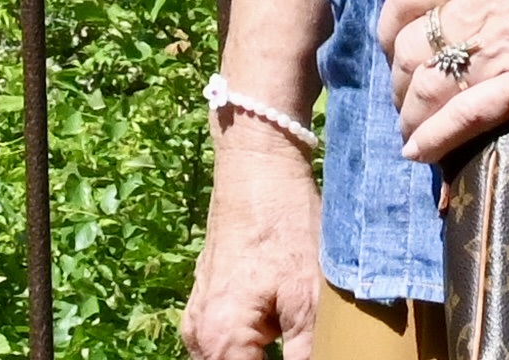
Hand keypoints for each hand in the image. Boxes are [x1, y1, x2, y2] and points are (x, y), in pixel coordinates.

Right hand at [181, 133, 318, 359]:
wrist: (258, 167)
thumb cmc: (285, 226)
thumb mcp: (309, 298)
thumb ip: (306, 354)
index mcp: (220, 341)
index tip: (310, 353)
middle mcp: (198, 337)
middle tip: (306, 342)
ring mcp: (197, 320)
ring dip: (261, 357)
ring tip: (293, 334)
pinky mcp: (205, 304)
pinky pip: (225, 343)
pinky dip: (251, 345)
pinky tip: (281, 327)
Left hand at [378, 0, 508, 163]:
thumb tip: (434, 35)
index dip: (388, 28)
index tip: (395, 54)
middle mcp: (489, 2)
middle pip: (411, 47)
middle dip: (399, 84)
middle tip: (408, 105)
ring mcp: (508, 46)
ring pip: (429, 86)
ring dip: (411, 118)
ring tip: (413, 136)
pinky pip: (461, 117)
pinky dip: (432, 139)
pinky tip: (421, 153)